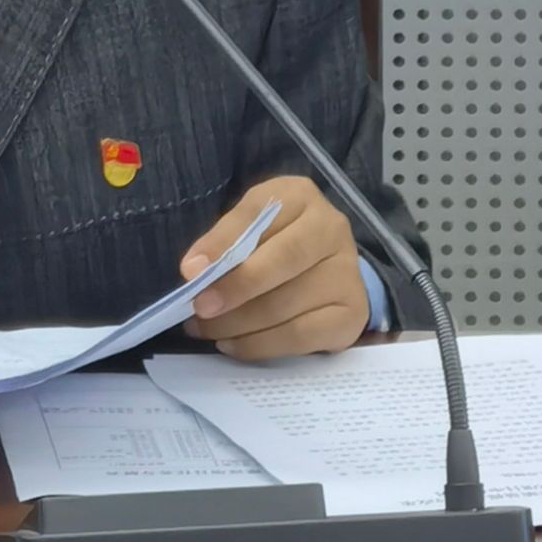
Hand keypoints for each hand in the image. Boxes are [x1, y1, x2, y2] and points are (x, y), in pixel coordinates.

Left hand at [178, 176, 369, 359]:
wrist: (326, 268)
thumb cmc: (276, 240)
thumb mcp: (250, 225)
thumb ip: (225, 241)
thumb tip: (194, 270)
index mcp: (300, 196)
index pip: (258, 214)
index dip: (222, 242)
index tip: (190, 271)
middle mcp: (331, 230)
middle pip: (281, 261)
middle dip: (233, 288)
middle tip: (198, 308)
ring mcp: (346, 274)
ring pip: (285, 306)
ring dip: (237, 324)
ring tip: (206, 329)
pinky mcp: (351, 315)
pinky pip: (299, 336)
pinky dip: (259, 345)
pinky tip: (232, 344)